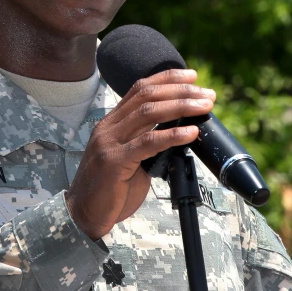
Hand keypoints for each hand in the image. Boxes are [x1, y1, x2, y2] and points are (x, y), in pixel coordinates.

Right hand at [65, 69, 214, 239]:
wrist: (84, 213)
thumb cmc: (111, 189)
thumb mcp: (130, 158)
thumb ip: (148, 143)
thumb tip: (181, 133)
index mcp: (112, 122)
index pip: (140, 89)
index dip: (167, 78)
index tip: (192, 76)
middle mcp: (109, 127)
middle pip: (147, 96)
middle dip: (180, 90)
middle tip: (207, 94)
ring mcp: (109, 142)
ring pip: (148, 113)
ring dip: (181, 106)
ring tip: (204, 106)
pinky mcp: (113, 162)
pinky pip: (147, 143)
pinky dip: (172, 135)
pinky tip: (191, 133)